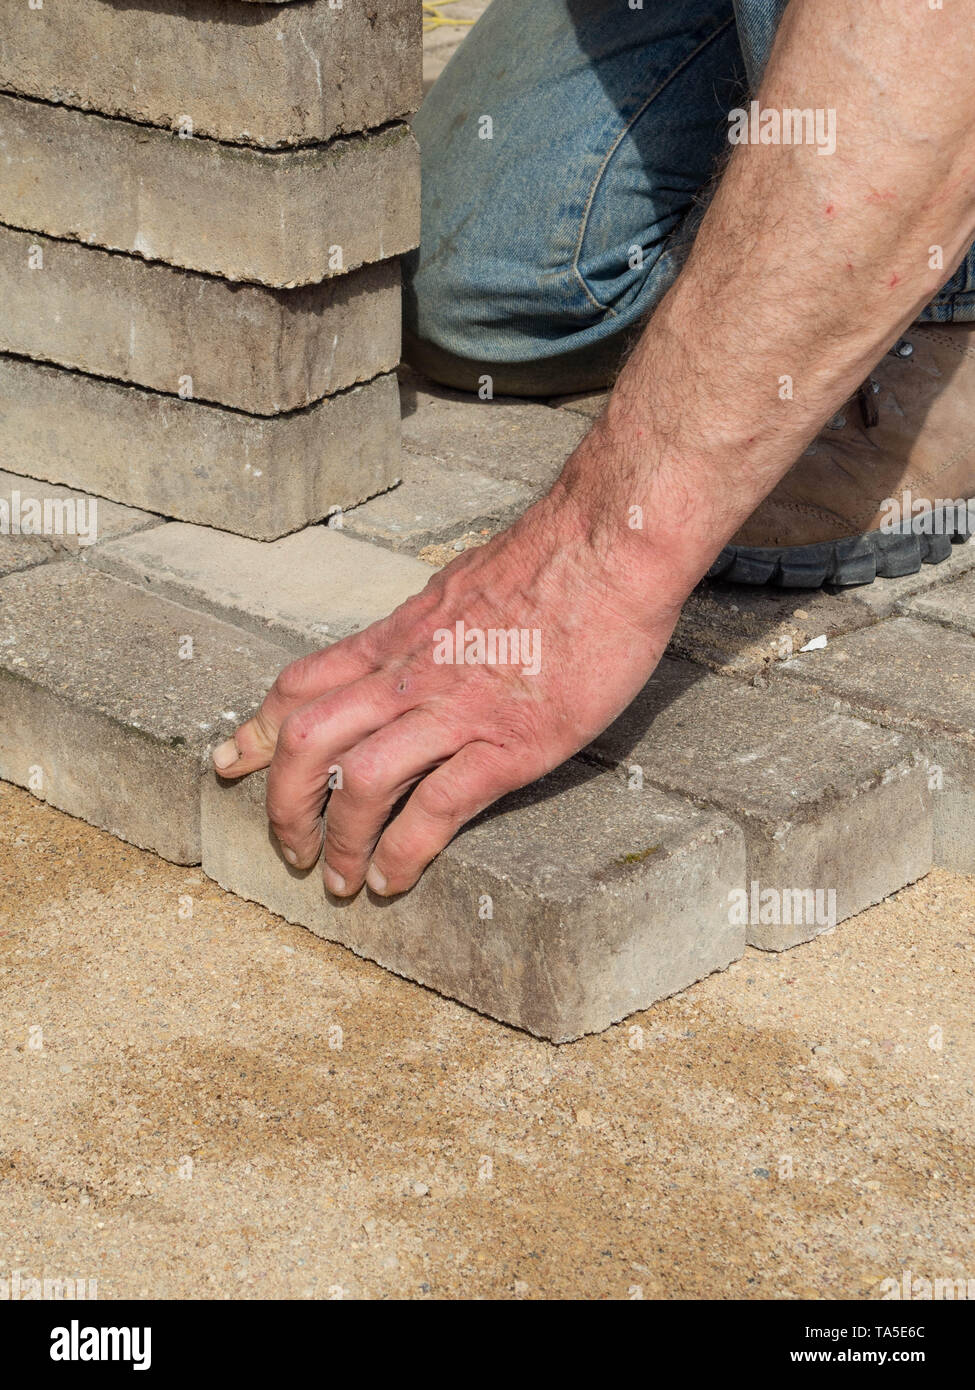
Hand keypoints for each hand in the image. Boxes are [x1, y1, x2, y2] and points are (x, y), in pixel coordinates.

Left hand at [211, 459, 692, 897]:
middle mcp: (410, 674)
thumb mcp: (463, 587)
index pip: (302, 682)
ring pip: (359, 780)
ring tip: (340, 879)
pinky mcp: (509, 743)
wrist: (611, 545)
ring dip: (338, 840)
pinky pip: (437, 806)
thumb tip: (417, 640)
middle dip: (282, 801)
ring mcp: (456, 709)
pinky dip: (403, 851)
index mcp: (400, 636)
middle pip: (307, 737)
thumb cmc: (553, 559)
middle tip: (287, 845)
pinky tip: (392, 879)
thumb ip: (431, 625)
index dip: (257, 729)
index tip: (231, 762)